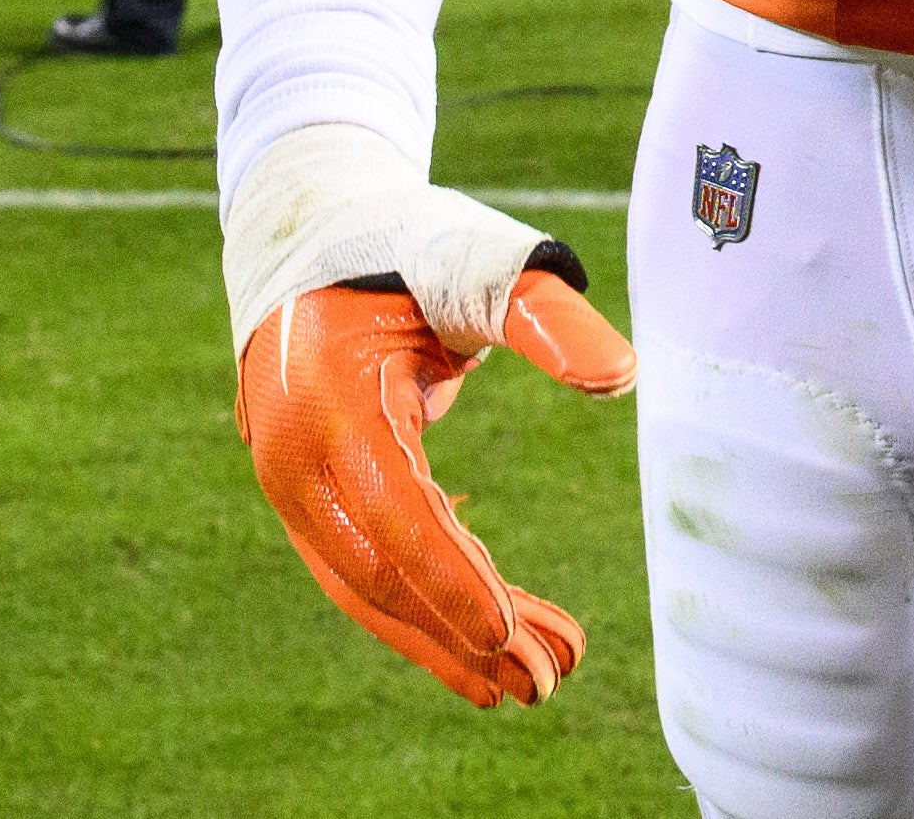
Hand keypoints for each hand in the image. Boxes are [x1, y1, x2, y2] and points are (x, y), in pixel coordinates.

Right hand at [228, 126, 637, 706]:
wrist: (316, 233)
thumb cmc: (408, 243)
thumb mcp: (478, 260)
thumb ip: (547, 313)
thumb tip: (622, 374)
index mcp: (325, 399)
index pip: (392, 510)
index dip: (450, 575)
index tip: (507, 632)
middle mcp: (291, 456)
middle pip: (379, 571)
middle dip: (463, 633)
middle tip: (551, 682)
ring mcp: (291, 484)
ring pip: (369, 587)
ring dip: (449, 639)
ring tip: (539, 681)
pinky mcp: (311, 497)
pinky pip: (368, 569)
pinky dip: (428, 608)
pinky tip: (490, 640)